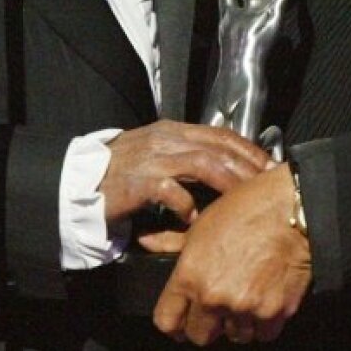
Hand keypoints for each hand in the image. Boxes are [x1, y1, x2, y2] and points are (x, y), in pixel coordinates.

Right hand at [99, 120, 269, 237]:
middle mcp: (166, 140)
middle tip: (268, 185)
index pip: (221, 134)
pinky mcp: (138, 181)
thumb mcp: (158, 155)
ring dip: (228, 182)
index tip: (270, 165)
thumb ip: (188, 157)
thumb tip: (227, 168)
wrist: (79, 182)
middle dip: (248, 166)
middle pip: (219, 148)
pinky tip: (196, 218)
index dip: (249, 149)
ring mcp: (152, 158)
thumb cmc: (122, 174)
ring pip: (203, 163)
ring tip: (244, 201)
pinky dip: (188, 204)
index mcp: (173, 131)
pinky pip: (171, 190)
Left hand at [153, 162, 311, 345]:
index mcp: (190, 275)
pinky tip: (265, 300)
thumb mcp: (202, 223)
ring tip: (245, 298)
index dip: (174, 323)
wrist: (294, 211)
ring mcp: (245, 308)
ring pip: (235, 336)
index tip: (181, 322)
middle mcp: (214, 297)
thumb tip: (146, 242)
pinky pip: (263, 333)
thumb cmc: (246, 209)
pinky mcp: (275, 313)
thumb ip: (172, 242)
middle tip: (217, 309)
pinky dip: (264, 323)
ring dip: (238, 324)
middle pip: (200, 337)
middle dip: (207, 326)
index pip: (167, 321)